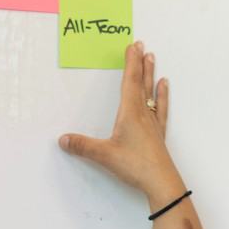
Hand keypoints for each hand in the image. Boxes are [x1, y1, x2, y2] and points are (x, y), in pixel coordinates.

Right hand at [58, 41, 183, 207]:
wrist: (162, 183)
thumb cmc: (136, 166)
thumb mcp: (104, 156)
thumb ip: (83, 146)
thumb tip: (63, 140)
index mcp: (129, 114)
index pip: (129, 82)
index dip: (129, 63)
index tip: (132, 46)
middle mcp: (143, 114)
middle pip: (140, 83)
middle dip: (139, 63)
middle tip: (141, 45)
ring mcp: (152, 124)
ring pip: (151, 92)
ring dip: (150, 74)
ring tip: (152, 58)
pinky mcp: (158, 134)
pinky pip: (160, 108)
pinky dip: (162, 95)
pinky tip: (164, 87)